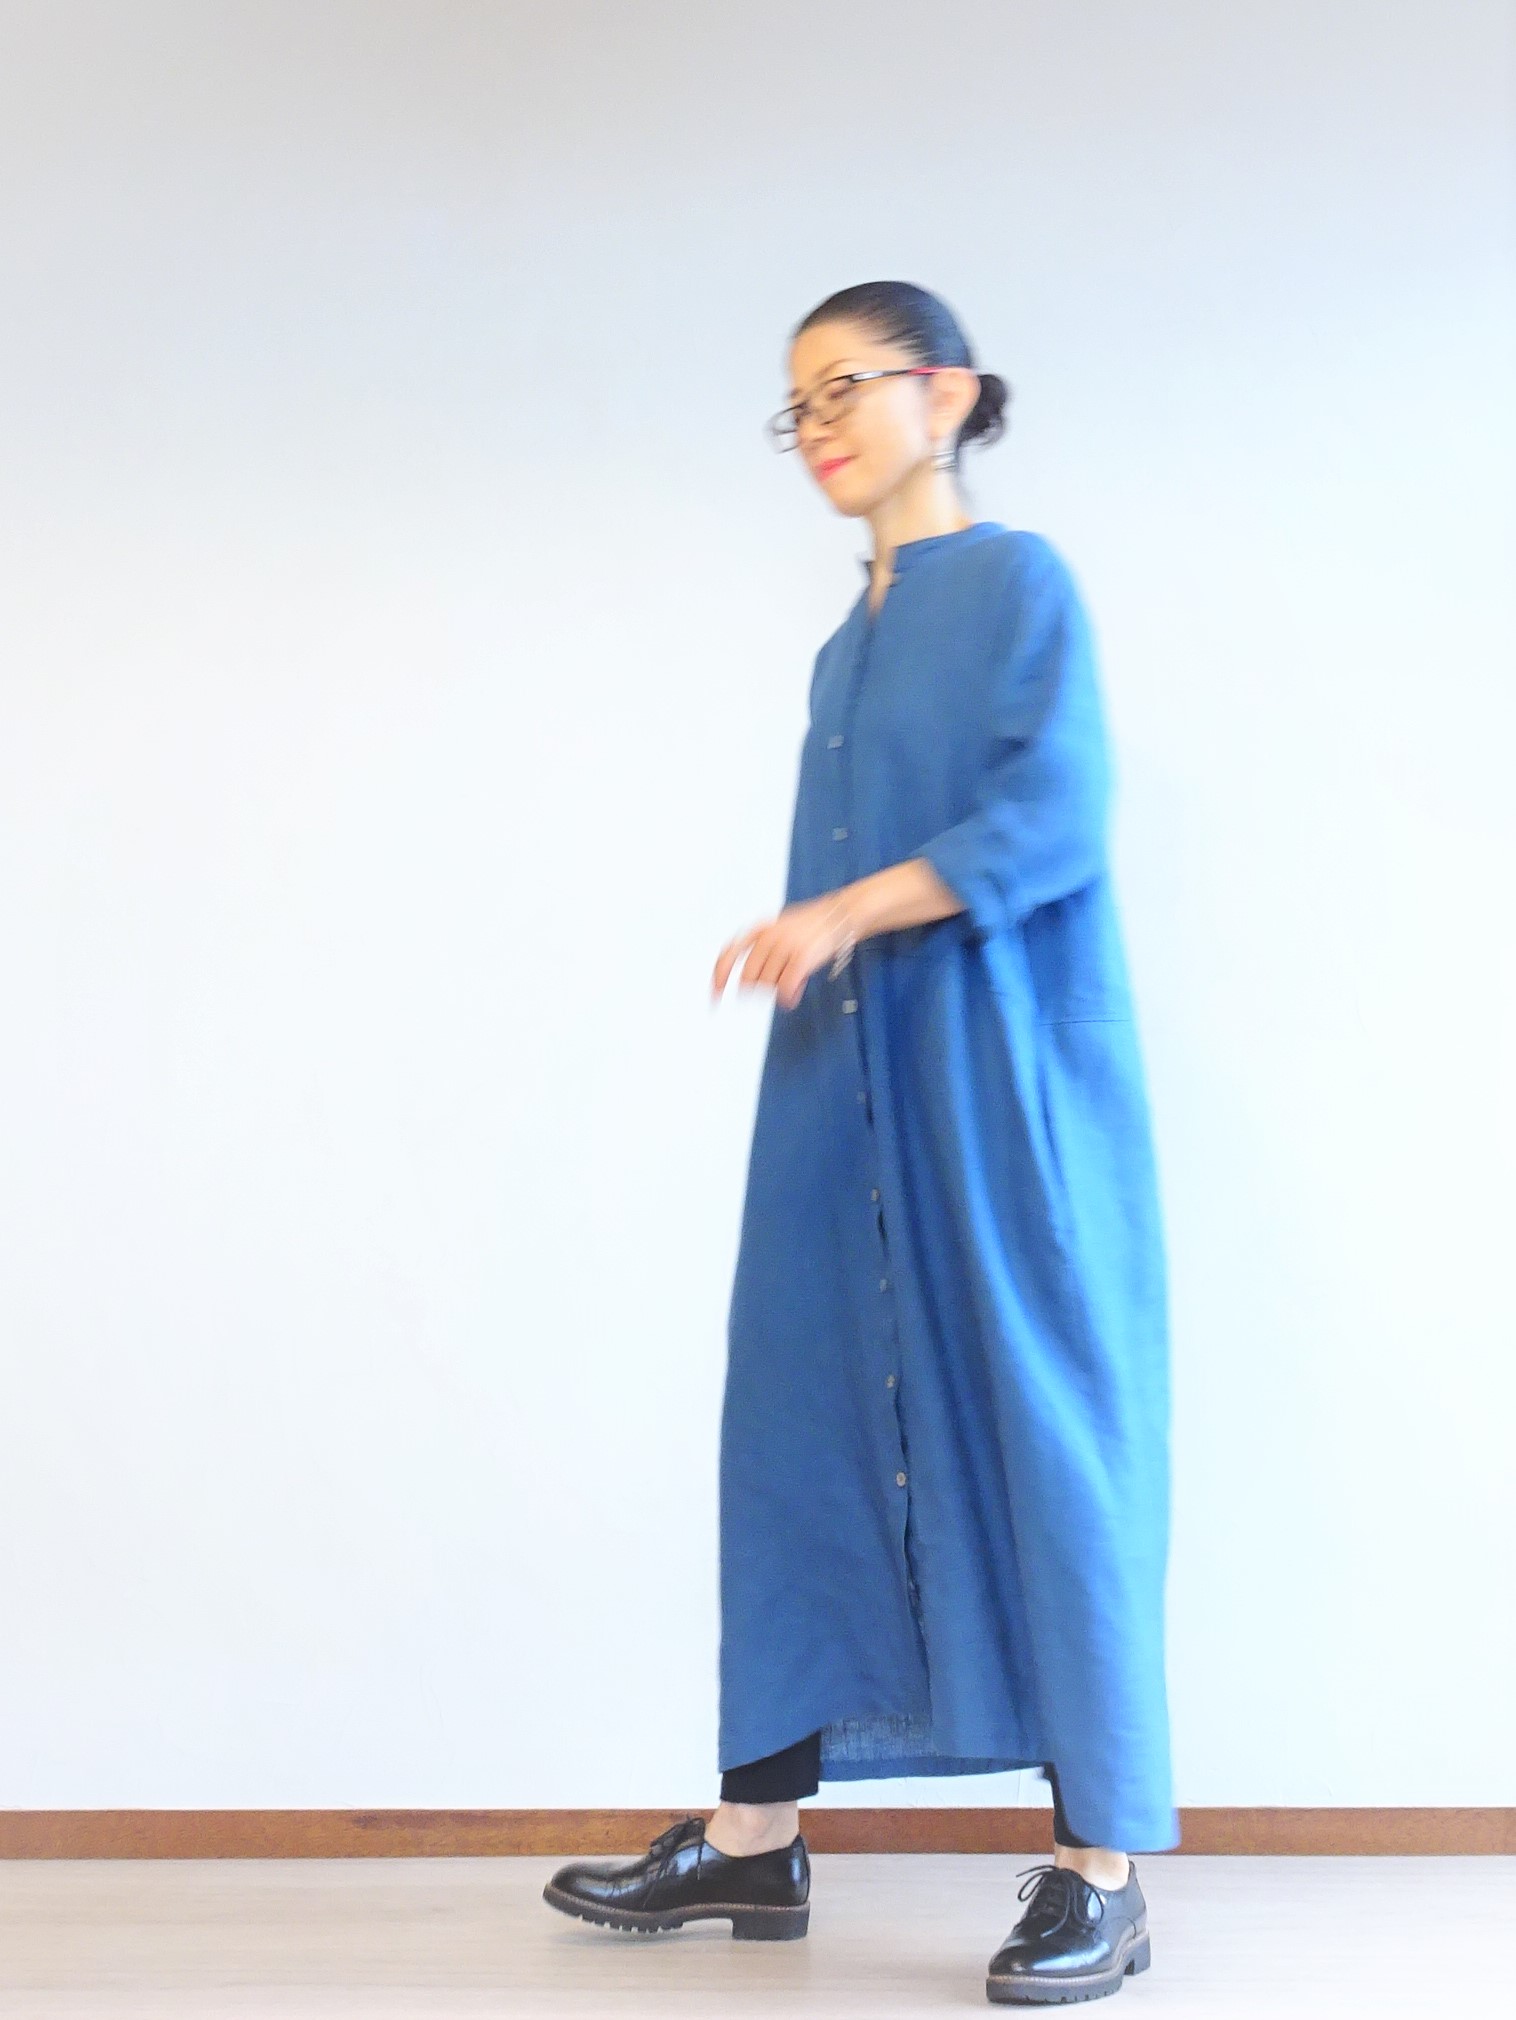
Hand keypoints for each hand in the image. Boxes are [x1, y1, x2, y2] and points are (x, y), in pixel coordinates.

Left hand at [711, 892, 857, 1010]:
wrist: (840, 914)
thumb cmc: (811, 924)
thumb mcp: (779, 928)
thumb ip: (763, 949)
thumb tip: (751, 980)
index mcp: (759, 928)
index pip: (729, 954)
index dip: (720, 976)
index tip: (715, 995)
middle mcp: (768, 937)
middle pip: (749, 977)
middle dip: (758, 988)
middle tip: (772, 988)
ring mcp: (784, 947)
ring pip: (767, 984)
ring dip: (777, 992)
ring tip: (790, 987)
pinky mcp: (801, 957)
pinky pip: (785, 988)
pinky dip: (787, 998)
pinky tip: (792, 998)